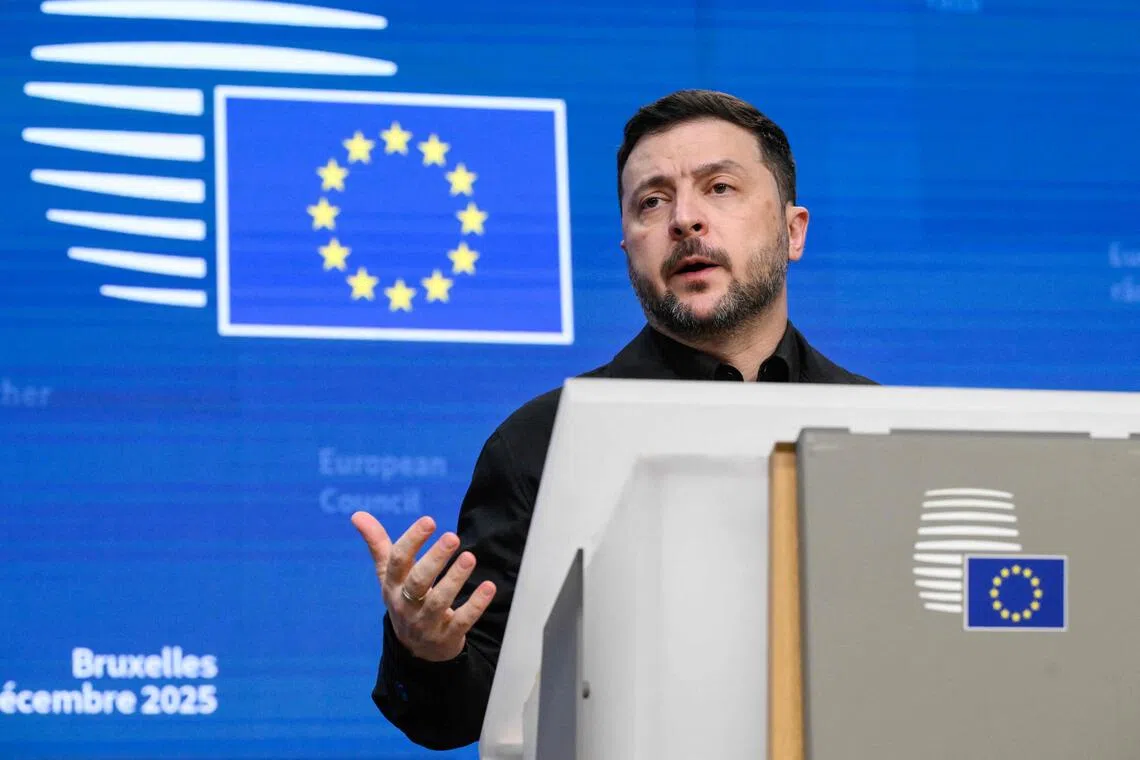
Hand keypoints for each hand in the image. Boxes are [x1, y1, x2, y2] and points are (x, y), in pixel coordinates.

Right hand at [351, 512, 496, 661]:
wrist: (415, 649)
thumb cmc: (403, 599)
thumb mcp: (388, 575)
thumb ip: (378, 544)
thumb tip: (357, 514)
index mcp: (392, 586)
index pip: (398, 562)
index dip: (412, 541)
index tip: (429, 521)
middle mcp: (406, 605)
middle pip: (418, 581)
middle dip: (435, 559)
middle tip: (452, 537)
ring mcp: (426, 623)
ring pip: (439, 601)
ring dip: (455, 579)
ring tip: (470, 557)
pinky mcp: (447, 636)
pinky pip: (461, 621)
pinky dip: (476, 605)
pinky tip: (489, 587)